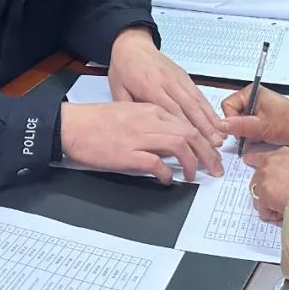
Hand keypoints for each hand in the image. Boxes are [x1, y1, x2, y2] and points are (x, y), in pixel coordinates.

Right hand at [60, 101, 218, 183]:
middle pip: (190, 133)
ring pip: (180, 145)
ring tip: (194, 175)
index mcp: (152, 109)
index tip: (212, 152)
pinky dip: (166, 172)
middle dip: (208, 153)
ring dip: (192, 162)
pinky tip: (167, 179)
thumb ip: (153, 124)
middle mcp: (150, 120)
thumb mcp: (132, 114)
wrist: (73, 124)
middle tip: (216, 168)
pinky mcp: (128, 153)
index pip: (187, 122)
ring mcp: (140, 136)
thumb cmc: (99, 121)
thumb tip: (172, 143)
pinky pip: (156, 163)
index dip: (204, 139)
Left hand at [109, 27, 225, 153]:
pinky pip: (199, 94)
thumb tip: (144, 134)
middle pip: (190, 108)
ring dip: (210, 120)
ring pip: (198, 101)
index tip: (194, 146)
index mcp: (149, 86)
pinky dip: (209, 108)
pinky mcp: (184, 76)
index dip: (185, 129)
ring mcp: (178, 78)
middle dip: (204, 129)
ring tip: (220, 137)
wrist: (131, 44)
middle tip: (214, 147)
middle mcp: (167, 82)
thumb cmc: (124, 68)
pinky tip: (215, 120)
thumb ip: (132, 112)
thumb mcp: (118, 91)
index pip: (172, 111)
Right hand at [220, 86, 288, 147]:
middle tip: (254, 134)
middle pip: (232, 115)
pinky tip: (262, 137)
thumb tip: (221, 125)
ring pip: (239, 124)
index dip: (231, 120)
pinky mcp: (259, 119)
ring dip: (247, 133)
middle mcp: (251, 99)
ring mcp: (255, 109)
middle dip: (241, 128)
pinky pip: (247, 128)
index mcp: (251, 93)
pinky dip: (252, 135)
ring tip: (261, 135)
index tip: (241, 131)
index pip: (227, 105)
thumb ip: (241, 126)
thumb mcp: (263, 126)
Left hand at [244, 148, 288, 220]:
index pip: (261, 156)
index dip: (254, 160)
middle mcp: (270, 162)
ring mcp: (265, 178)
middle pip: (256, 178)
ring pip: (258, 196)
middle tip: (278, 199)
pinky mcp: (265, 194)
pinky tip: (285, 213)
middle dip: (264, 190)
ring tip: (285, 207)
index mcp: (283, 154)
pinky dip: (273, 215)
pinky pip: (264, 210)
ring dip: (268, 203)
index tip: (247, 160)